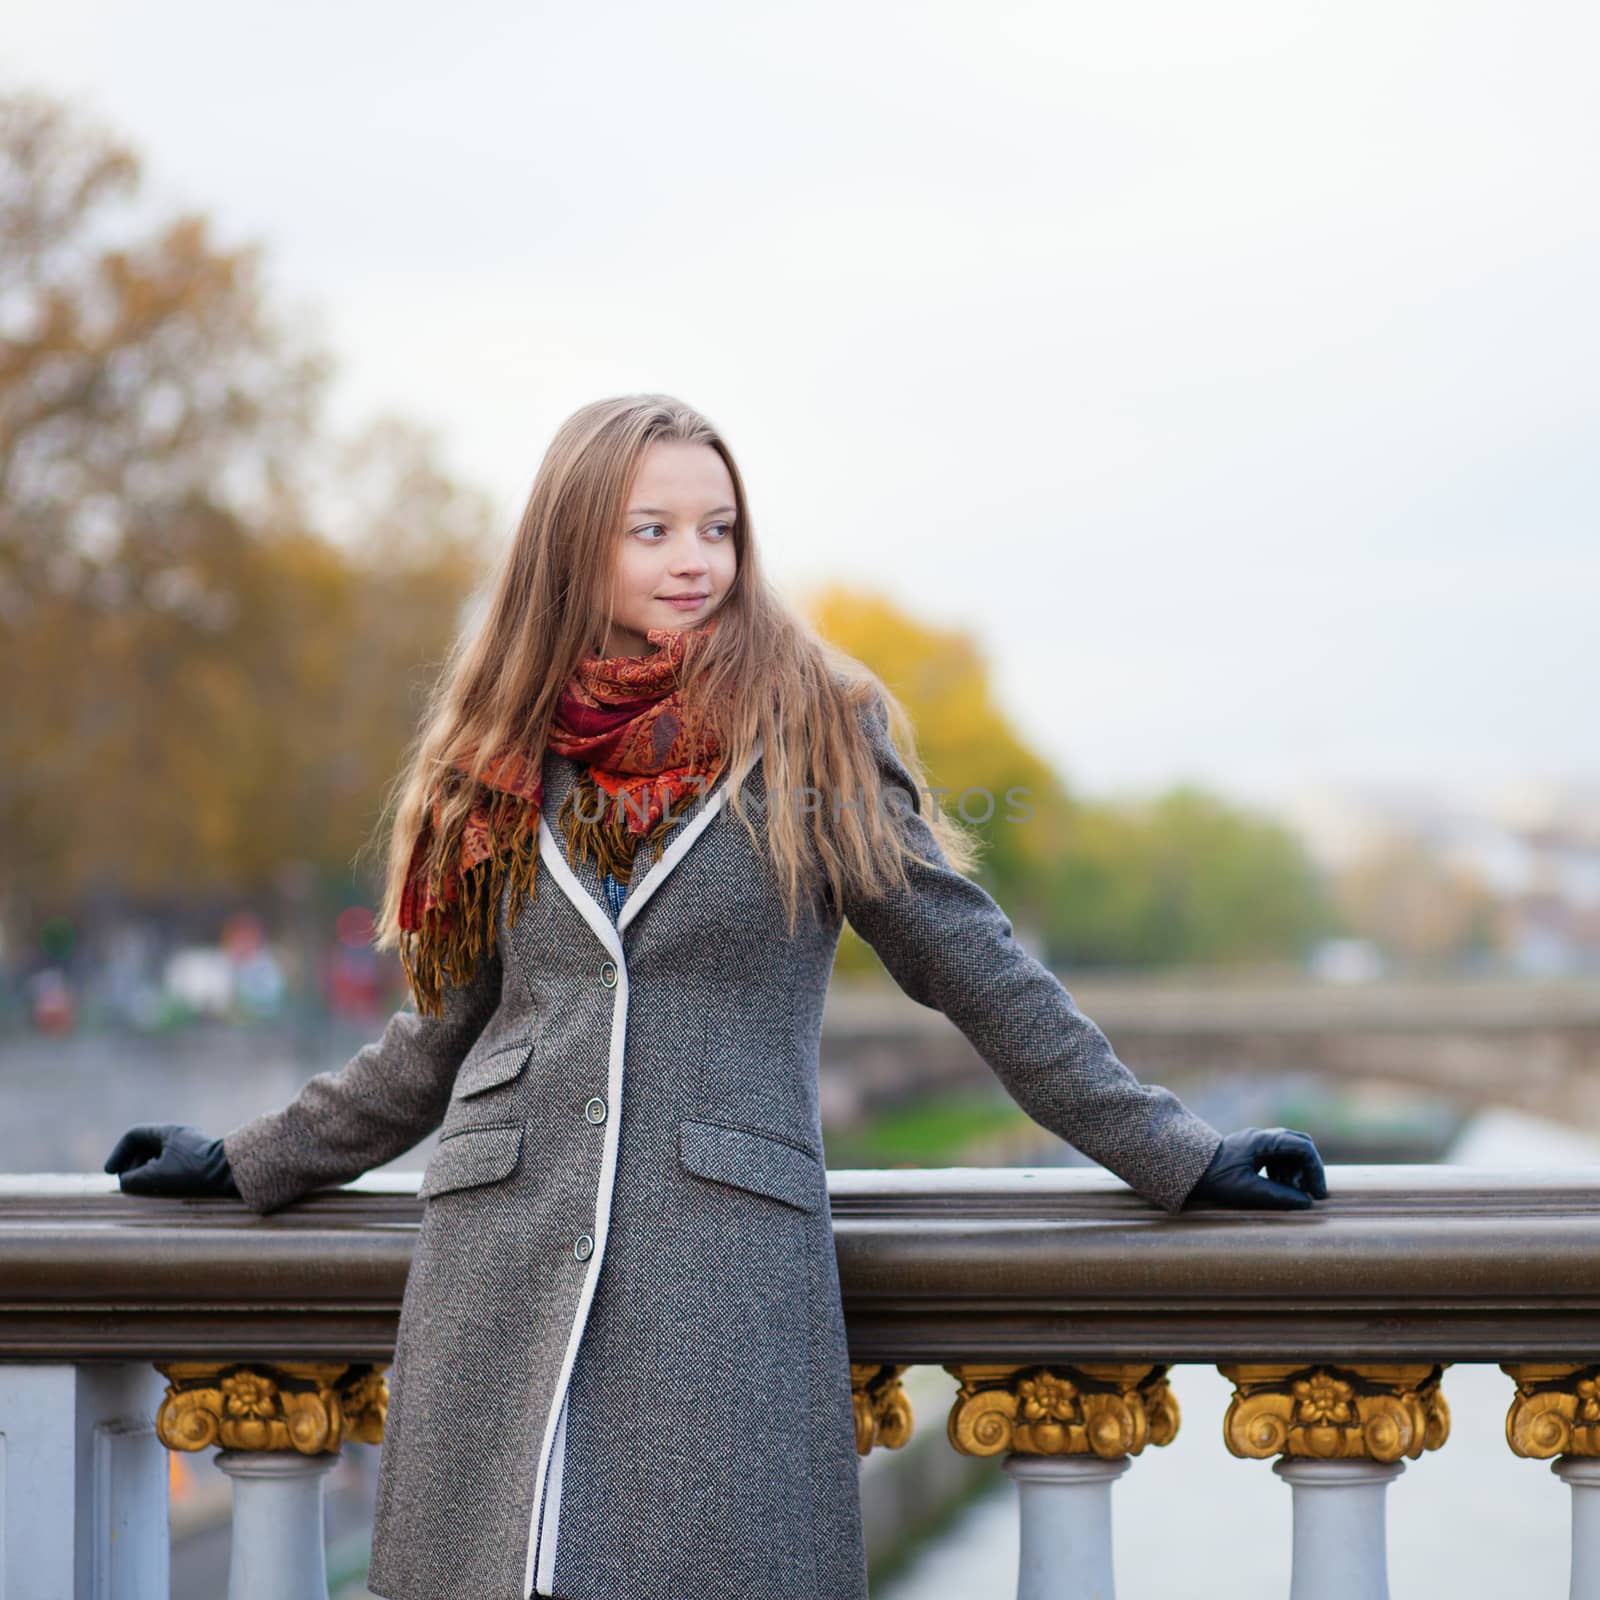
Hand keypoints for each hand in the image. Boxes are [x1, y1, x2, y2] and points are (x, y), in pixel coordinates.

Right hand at [104, 1123, 241, 1198]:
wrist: (232, 1173)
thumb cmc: (194, 1172)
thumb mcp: (156, 1177)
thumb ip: (133, 1179)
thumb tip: (124, 1182)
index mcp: (168, 1132)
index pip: (134, 1135)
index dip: (119, 1153)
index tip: (111, 1172)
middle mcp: (180, 1134)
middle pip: (146, 1144)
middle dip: (132, 1163)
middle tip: (127, 1182)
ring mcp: (193, 1144)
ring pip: (160, 1154)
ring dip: (147, 1170)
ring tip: (143, 1187)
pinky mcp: (202, 1157)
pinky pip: (174, 1162)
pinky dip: (163, 1173)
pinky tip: (163, 1188)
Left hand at [1184, 1126, 1327, 1210]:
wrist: (1188, 1170)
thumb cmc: (1215, 1179)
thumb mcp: (1248, 1190)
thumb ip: (1278, 1195)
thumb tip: (1306, 1203)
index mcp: (1262, 1141)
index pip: (1302, 1147)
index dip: (1315, 1170)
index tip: (1318, 1194)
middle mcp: (1262, 1137)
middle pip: (1299, 1145)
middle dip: (1308, 1169)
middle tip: (1309, 1193)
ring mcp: (1257, 1143)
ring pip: (1290, 1152)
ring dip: (1297, 1172)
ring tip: (1291, 1193)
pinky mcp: (1252, 1151)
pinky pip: (1278, 1158)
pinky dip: (1285, 1172)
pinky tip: (1279, 1188)